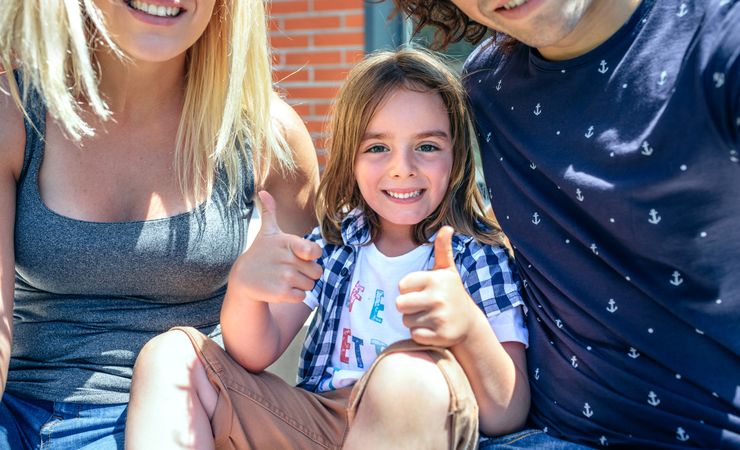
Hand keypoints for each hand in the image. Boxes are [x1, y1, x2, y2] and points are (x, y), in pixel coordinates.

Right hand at [229, 191, 321, 302]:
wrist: (243, 278)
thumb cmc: (261, 254)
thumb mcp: (267, 232)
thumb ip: (270, 212)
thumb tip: (263, 191)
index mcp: (288, 242)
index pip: (316, 251)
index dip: (311, 256)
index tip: (298, 256)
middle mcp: (288, 259)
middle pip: (317, 272)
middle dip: (306, 273)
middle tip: (289, 270)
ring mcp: (285, 277)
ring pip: (310, 285)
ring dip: (300, 285)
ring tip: (283, 279)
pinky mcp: (282, 294)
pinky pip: (302, 297)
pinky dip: (294, 296)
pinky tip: (281, 290)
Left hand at [396, 226, 478, 347]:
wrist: (469, 323)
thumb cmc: (451, 293)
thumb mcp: (447, 270)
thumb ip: (443, 249)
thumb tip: (447, 227)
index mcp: (436, 279)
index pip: (401, 286)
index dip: (409, 290)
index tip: (424, 291)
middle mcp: (438, 297)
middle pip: (399, 304)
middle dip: (408, 307)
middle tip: (423, 306)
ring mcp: (440, 318)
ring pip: (406, 321)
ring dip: (414, 321)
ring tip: (430, 317)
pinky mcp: (440, 336)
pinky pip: (414, 335)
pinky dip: (421, 335)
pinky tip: (433, 329)